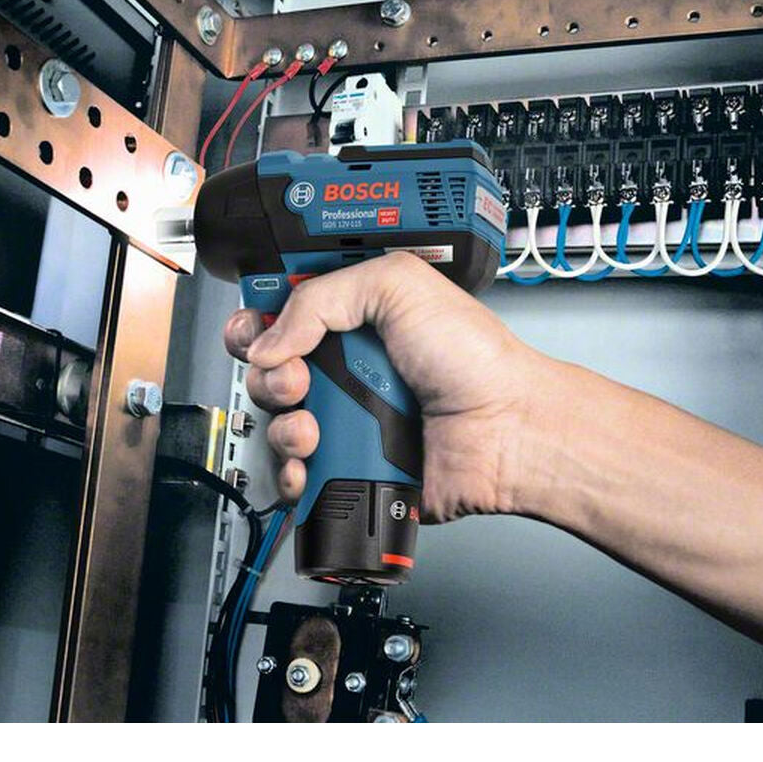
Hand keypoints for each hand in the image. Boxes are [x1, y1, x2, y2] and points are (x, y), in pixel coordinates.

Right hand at [222, 252, 552, 521]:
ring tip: (315, 425)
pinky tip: (312, 461)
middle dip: (269, 375)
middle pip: (266, 371)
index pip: (281, 312)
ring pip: (276, 424)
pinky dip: (292, 472)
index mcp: (353, 319)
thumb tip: (269, 338)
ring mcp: (346, 420)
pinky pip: (296, 474)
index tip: (254, 328)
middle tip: (300, 378)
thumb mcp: (399, 287)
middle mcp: (344, 369)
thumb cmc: (476, 360)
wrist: (507, 431)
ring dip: (283, 425)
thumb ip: (323, 296)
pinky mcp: (349, 467)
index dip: (257, 320)